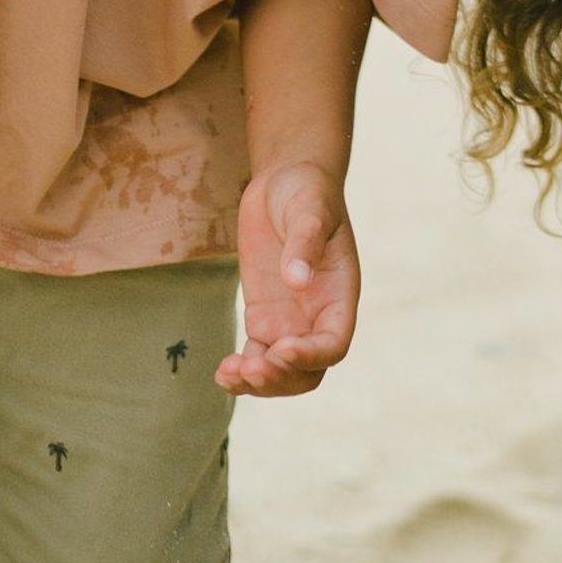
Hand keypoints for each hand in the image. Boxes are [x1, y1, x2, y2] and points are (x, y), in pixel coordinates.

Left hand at [217, 161, 360, 398]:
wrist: (285, 180)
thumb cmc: (306, 190)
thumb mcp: (309, 208)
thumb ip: (305, 242)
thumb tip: (298, 280)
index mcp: (340, 294)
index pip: (333, 343)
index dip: (311, 355)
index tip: (281, 348)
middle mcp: (318, 315)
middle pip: (308, 371)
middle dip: (281, 378)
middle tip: (250, 368)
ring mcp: (290, 320)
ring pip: (281, 373)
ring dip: (258, 382)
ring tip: (229, 373)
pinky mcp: (264, 318)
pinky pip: (256, 357)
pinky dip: (241, 372)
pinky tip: (222, 371)